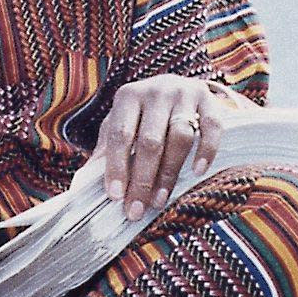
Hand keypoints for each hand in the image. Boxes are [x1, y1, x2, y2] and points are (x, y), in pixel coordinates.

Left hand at [94, 74, 232, 219]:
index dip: (117, 166)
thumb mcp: (121, 124)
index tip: (115, 196)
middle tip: (136, 209)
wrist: (177, 87)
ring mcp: (184, 94)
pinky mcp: (209, 99)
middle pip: (150, 140)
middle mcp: (156, 91)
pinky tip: (197, 172)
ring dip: (169, 173)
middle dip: (142, 179)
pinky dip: (206, 150)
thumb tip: (85, 184)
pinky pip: (212, 127)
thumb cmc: (143, 115)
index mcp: (128, 96)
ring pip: (179, 136)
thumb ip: (107, 149)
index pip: (120, 134)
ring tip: (159, 200)